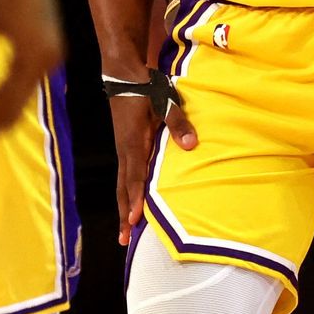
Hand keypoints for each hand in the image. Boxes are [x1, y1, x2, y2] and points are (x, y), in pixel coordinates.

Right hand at [107, 82, 196, 246]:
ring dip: (123, 206)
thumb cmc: (144, 87)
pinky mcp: (124, 145)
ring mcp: (122, 148)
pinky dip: (126, 192)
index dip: (134, 199)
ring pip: (122, 184)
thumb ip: (177, 123)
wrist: (123, 73)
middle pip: (123, 188)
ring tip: (125, 228)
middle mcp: (124, 150)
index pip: (134, 177)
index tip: (134, 219)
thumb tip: (191, 144)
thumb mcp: (163, 101)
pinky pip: (125, 174)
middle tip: (123, 239)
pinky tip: (131, 201)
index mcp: (133, 142)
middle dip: (123, 214)